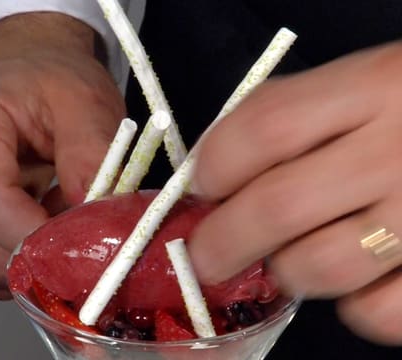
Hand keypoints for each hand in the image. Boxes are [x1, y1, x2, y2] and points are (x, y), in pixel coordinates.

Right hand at [0, 13, 124, 298]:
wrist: (25, 69)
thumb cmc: (51, 79)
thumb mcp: (85, 102)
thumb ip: (92, 155)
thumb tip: (94, 213)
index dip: (40, 238)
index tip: (85, 244)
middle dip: (44, 256)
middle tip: (88, 237)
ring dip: (35, 259)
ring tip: (64, 217)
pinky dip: (22, 259)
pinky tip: (44, 225)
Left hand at [190, 42, 401, 344]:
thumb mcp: (358, 81)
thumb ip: (288, 113)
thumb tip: (212, 174)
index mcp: (371, 88)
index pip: (267, 127)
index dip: (216, 164)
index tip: (200, 189)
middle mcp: (396, 150)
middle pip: (280, 206)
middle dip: (222, 242)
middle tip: (204, 257)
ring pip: (321, 265)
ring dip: (285, 270)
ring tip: (287, 257)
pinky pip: (378, 311)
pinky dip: (350, 306)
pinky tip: (350, 281)